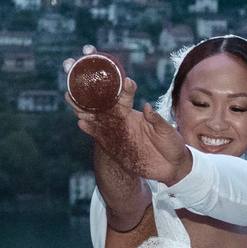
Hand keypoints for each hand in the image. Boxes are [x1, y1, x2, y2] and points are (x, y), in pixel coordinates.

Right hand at [71, 75, 192, 185]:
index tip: (119, 79)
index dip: (120, 87)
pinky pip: (99, 136)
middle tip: (81, 84)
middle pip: (104, 105)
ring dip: (86, 110)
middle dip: (92, 95)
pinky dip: (90, 129)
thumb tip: (147, 106)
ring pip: (97, 119)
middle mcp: (123, 120)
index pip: (123, 96)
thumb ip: (156, 120)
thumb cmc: (172, 145)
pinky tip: (81, 122)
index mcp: (134, 113)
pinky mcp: (113, 147)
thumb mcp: (167, 131)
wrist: (171, 168)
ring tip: (74, 100)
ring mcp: (116, 133)